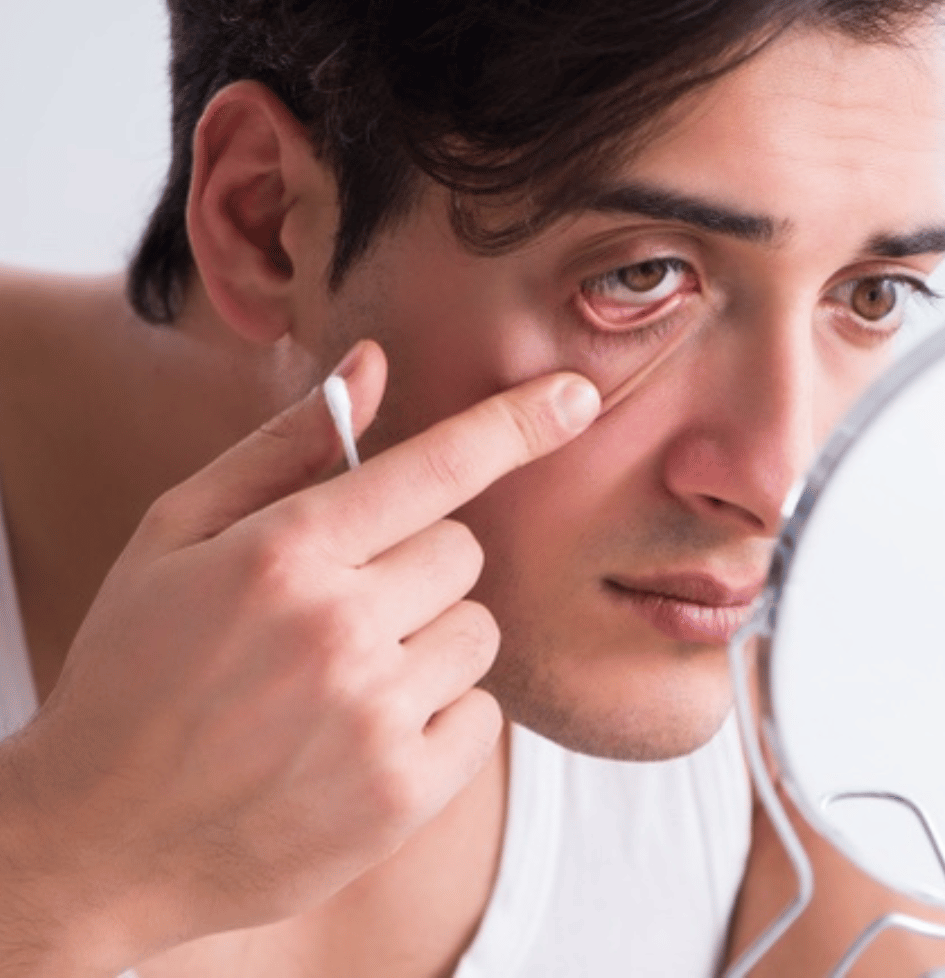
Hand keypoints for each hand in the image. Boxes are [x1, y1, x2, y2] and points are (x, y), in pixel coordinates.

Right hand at [0, 341, 598, 974]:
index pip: (434, 468)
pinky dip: (441, 720)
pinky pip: (485, 716)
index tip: (579, 396)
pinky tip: (361, 739)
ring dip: (431, 645)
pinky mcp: (404, 793)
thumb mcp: (176, 538)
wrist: (101, 843)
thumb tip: (374, 363)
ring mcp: (375, 715)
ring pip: (479, 631)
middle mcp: (337, 627)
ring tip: (343, 683)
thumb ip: (284, 448)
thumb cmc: (136, 671)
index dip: (514, 425)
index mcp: (281, 552)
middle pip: (463, 552)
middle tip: (339, 613)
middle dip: (416, 569)